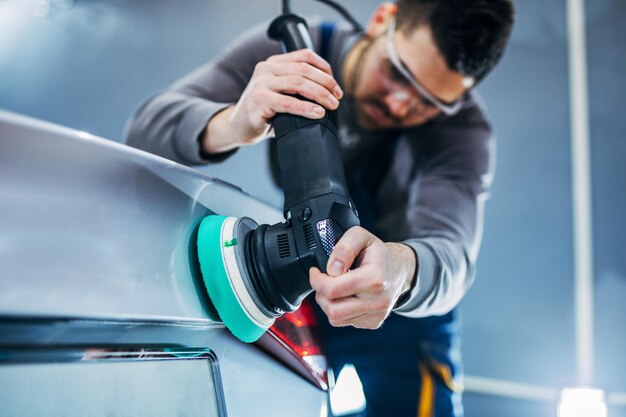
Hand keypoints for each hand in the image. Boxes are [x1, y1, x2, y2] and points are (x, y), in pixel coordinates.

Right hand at [203, 49, 342, 153]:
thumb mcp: (281, 94)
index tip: (336, 86)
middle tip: (338, 98)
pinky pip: (288, 102)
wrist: (238, 127)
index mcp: (274, 63)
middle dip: (326, 83)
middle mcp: (266, 68)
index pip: (305, 56)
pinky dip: (306, 108)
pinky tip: (318, 113)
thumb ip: (298, 88)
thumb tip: (330, 94)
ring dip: (320, 94)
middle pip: (305, 69)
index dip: (325, 68)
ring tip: (332, 106)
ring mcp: (261, 83)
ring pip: (299, 83)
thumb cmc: (264, 113)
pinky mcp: (259, 100)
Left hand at [309, 226, 415, 328]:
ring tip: (334, 288)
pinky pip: (346, 322)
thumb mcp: (361, 236)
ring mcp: (376, 314)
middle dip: (321, 294)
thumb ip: (345, 248)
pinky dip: (340, 310)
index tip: (316, 272)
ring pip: (336, 318)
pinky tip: (346, 296)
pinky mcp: (373, 322)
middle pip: (332, 309)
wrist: (398, 270)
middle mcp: (378, 300)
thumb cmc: (378, 254)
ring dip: (328, 303)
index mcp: (374, 279)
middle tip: (324, 281)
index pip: (333, 289)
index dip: (317, 280)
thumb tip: (332, 270)